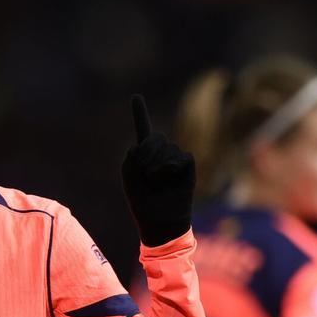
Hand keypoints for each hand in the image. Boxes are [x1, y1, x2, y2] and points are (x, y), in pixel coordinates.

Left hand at [121, 94, 194, 246]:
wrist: (159, 221)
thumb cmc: (142, 202)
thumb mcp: (129, 177)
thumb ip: (133, 155)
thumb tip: (154, 141)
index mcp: (143, 155)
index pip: (143, 129)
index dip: (140, 113)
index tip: (136, 96)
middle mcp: (160, 153)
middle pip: (154, 139)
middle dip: (146, 155)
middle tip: (145, 176)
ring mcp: (175, 158)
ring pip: (166, 148)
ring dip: (157, 166)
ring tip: (157, 183)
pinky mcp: (187, 164)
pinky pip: (179, 157)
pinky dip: (170, 169)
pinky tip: (169, 181)